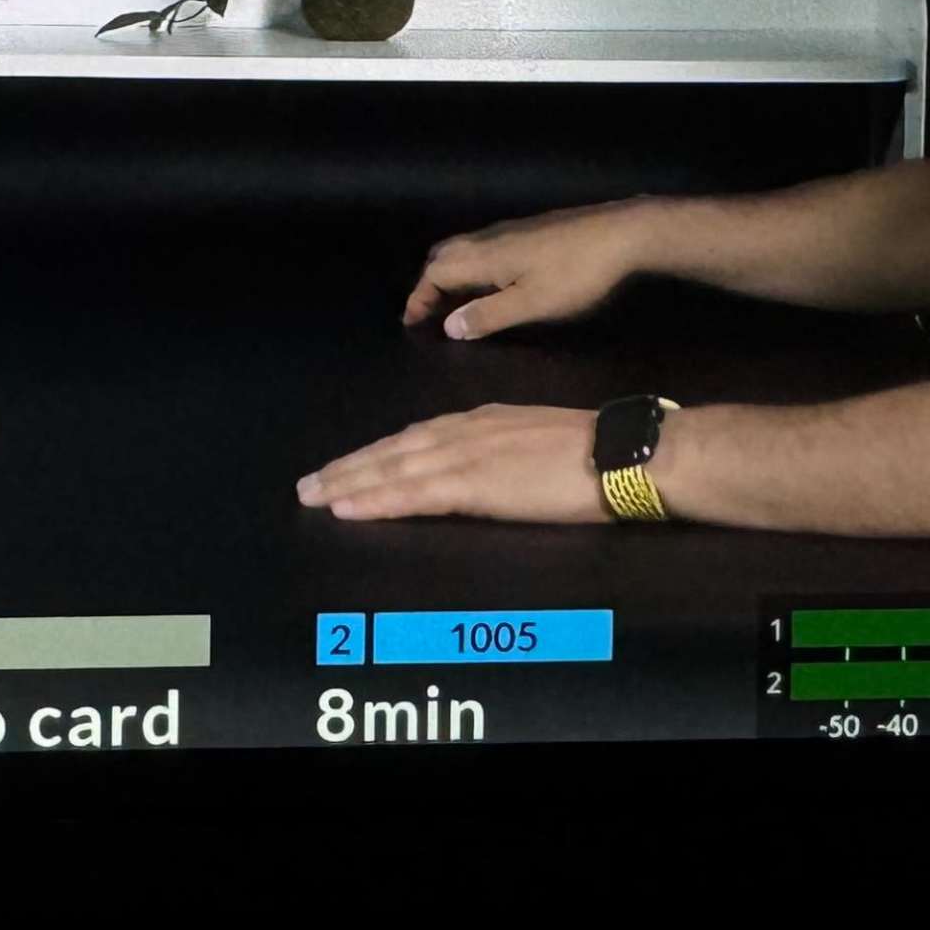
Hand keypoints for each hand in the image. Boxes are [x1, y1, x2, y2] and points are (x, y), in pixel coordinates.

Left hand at [294, 404, 608, 523]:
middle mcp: (465, 431)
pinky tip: (348, 508)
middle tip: (307, 484)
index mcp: (482, 421)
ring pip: (393, 469)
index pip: (415, 436)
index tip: (346, 465)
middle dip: (349, 467)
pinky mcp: (475, 484)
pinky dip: (377, 499)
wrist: (622, 454)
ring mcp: (467, 456)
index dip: (377, 452)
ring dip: (349, 482)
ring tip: (312, 496)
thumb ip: (502, 450)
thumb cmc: (594, 454)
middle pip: (393, 449)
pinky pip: (414, 493)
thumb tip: (485, 468)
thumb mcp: (536, 439)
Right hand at [400, 197, 648, 339]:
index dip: (419, 298)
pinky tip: (492, 285)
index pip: (435, 273)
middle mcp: (489, 238)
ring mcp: (511, 231)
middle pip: (443, 255)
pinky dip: (472, 268)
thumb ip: (488, 316)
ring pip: (464, 249)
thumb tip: (448, 326)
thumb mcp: (532, 305)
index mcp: (483, 256)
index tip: (411, 323)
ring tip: (455, 303)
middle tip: (429, 313)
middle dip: (430, 283)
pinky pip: (484, 248)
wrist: (623, 234)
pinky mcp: (530, 231)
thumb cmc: (576, 275)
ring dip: (451, 274)